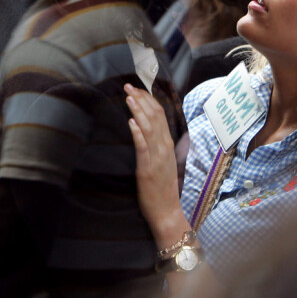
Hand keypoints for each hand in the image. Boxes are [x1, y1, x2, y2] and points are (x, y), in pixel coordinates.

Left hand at [124, 84, 181, 231]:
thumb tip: (146, 127)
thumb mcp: (163, 161)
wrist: (167, 211)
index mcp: (168, 144)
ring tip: (128, 97)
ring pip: (149, 128)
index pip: (160, 115)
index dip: (149, 100)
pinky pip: (143, 147)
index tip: (138, 89)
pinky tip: (131, 122)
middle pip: (154, 117)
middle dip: (141, 99)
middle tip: (128, 86)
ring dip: (138, 110)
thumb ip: (158, 144)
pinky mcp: (147, 169)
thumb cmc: (163, 187)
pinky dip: (138, 133)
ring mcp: (157, 158)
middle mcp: (164, 147)